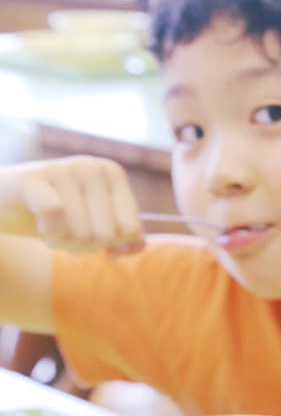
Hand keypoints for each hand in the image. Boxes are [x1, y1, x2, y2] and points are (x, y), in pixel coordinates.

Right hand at [0, 156, 142, 253]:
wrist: (1, 204)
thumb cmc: (55, 216)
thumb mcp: (96, 224)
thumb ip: (125, 237)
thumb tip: (129, 249)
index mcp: (112, 174)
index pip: (131, 228)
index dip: (109, 242)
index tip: (89, 229)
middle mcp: (91, 166)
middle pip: (106, 234)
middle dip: (82, 244)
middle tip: (62, 228)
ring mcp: (61, 168)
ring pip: (81, 232)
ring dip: (61, 240)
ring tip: (46, 223)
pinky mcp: (32, 179)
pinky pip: (55, 216)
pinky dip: (48, 232)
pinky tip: (36, 220)